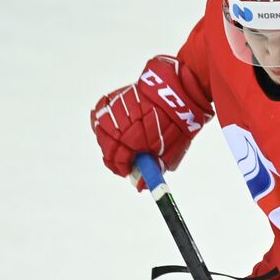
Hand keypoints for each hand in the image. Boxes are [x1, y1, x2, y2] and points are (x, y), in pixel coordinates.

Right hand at [91, 56, 211, 185]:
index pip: (117, 161)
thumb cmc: (176, 125)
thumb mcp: (168, 154)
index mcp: (131, 140)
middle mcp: (119, 124)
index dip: (123, 169)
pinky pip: (100, 111)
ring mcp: (115, 110)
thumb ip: (152, 170)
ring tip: (121, 143)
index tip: (129, 172)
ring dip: (108, 139)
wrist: (178, 94)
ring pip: (100, 130)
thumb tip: (140, 185)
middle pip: (106, 147)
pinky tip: (113, 125)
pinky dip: (103, 120)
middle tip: (125, 160)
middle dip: (115, 157)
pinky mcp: (115, 97)